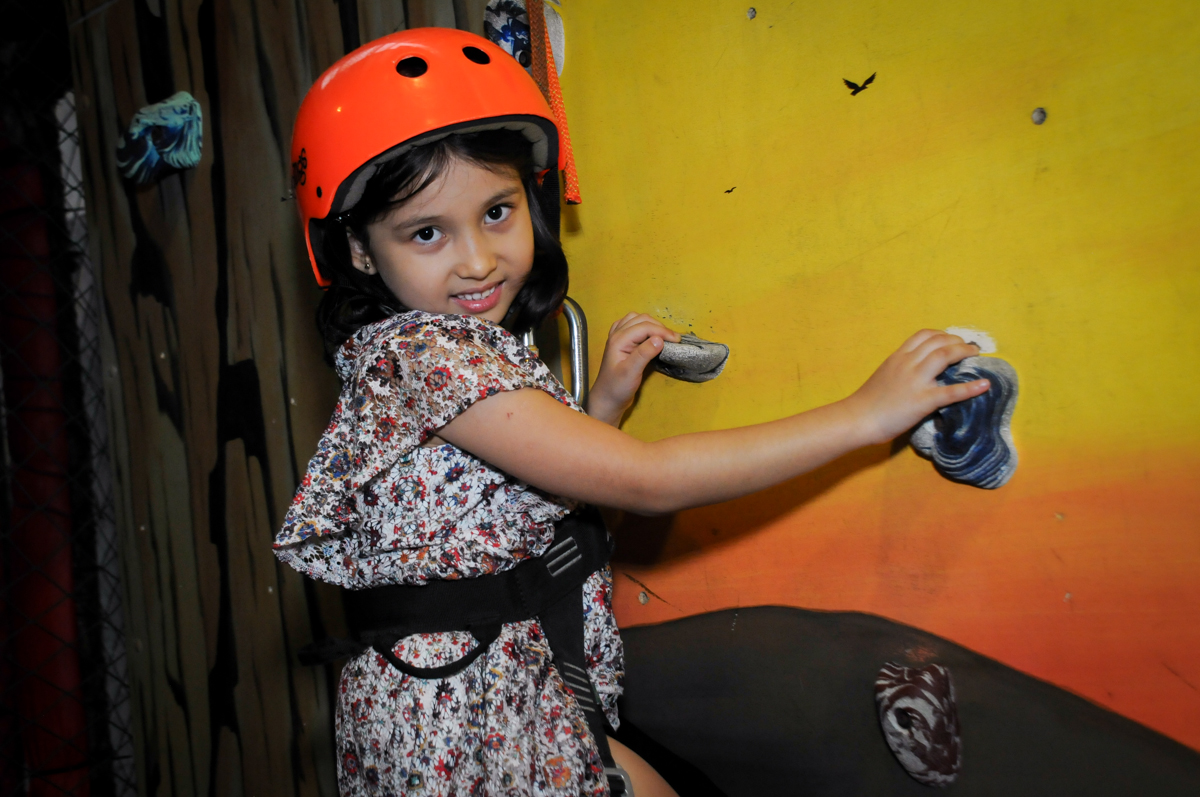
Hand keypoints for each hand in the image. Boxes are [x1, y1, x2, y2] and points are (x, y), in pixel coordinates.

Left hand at [586, 313, 680, 425]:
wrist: (607, 399)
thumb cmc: (618, 388)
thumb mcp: (631, 372)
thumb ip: (644, 354)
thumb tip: (660, 339)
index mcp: (619, 340)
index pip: (644, 326)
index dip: (662, 331)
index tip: (677, 341)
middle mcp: (617, 334)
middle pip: (641, 319)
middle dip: (659, 327)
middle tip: (673, 340)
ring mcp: (618, 337)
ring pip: (637, 319)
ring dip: (652, 324)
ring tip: (664, 336)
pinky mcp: (621, 342)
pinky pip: (632, 326)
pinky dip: (643, 326)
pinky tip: (650, 336)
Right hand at [842, 330, 989, 445]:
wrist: (857, 418)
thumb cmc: (867, 401)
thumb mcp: (884, 374)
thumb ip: (900, 368)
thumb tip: (917, 370)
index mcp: (898, 357)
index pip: (923, 335)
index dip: (942, 334)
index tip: (951, 340)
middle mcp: (908, 363)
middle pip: (938, 341)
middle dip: (957, 341)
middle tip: (969, 348)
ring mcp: (916, 380)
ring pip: (945, 356)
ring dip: (964, 351)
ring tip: (976, 354)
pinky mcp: (923, 400)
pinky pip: (951, 391)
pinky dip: (970, 387)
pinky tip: (985, 385)